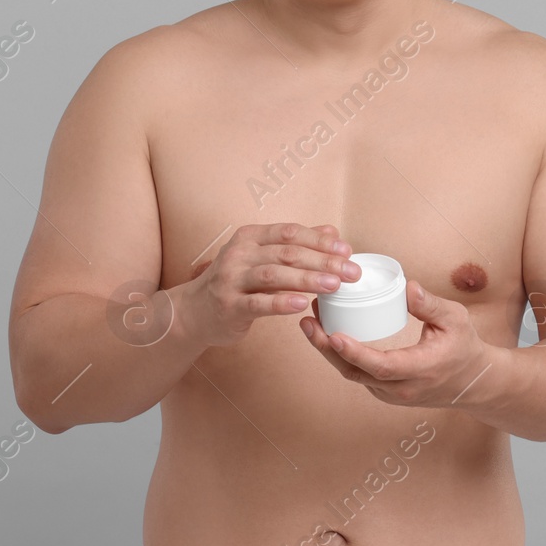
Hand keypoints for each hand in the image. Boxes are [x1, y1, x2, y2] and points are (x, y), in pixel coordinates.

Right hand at [177, 223, 359, 346]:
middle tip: (351, 272)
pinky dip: (281, 302)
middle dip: (323, 261)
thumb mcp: (261, 257)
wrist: (194, 312)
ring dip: (307, 279)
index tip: (346, 251)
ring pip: (274, 275)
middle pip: (287, 253)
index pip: (289, 233)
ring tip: (334, 285)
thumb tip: (332, 233)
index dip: (319, 240)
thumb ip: (295, 245)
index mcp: (250, 237)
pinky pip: (258, 303)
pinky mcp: (228, 305)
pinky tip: (301, 304)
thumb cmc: (235, 283)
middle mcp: (239, 254)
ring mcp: (231, 279)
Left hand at [300, 280, 494, 407]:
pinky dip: (339, 356)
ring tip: (312, 321)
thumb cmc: (465, 347)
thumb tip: (407, 286)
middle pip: (355, 372)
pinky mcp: (384, 392)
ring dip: (328, 351)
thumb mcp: (456, 320)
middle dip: (326, 348)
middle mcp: (402, 388)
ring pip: (352, 375)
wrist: (473, 382)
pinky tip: (327, 333)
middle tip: (307, 321)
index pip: (380, 366)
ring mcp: (391, 394)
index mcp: (420, 370)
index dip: (353, 351)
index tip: (331, 334)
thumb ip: (431, 305)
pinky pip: (357, 375)